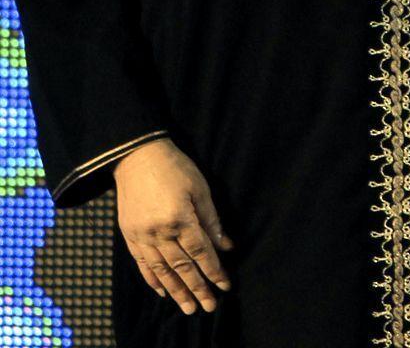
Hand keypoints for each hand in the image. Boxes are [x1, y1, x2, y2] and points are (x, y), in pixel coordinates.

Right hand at [113, 137, 232, 314]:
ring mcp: (142, 236)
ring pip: (161, 270)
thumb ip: (211, 219)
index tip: (224, 285)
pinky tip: (162, 291)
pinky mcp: (130, 235)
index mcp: (179, 219)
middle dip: (197, 288)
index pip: (200, 252)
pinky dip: (152, 279)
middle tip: (209, 307)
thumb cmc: (174, 168)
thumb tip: (225, 244)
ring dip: (176, 291)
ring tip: (187, 308)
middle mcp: (159, 233)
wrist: (137, 157)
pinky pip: (142, 263)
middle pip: (181, 267)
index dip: (213, 270)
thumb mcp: (199, 188)